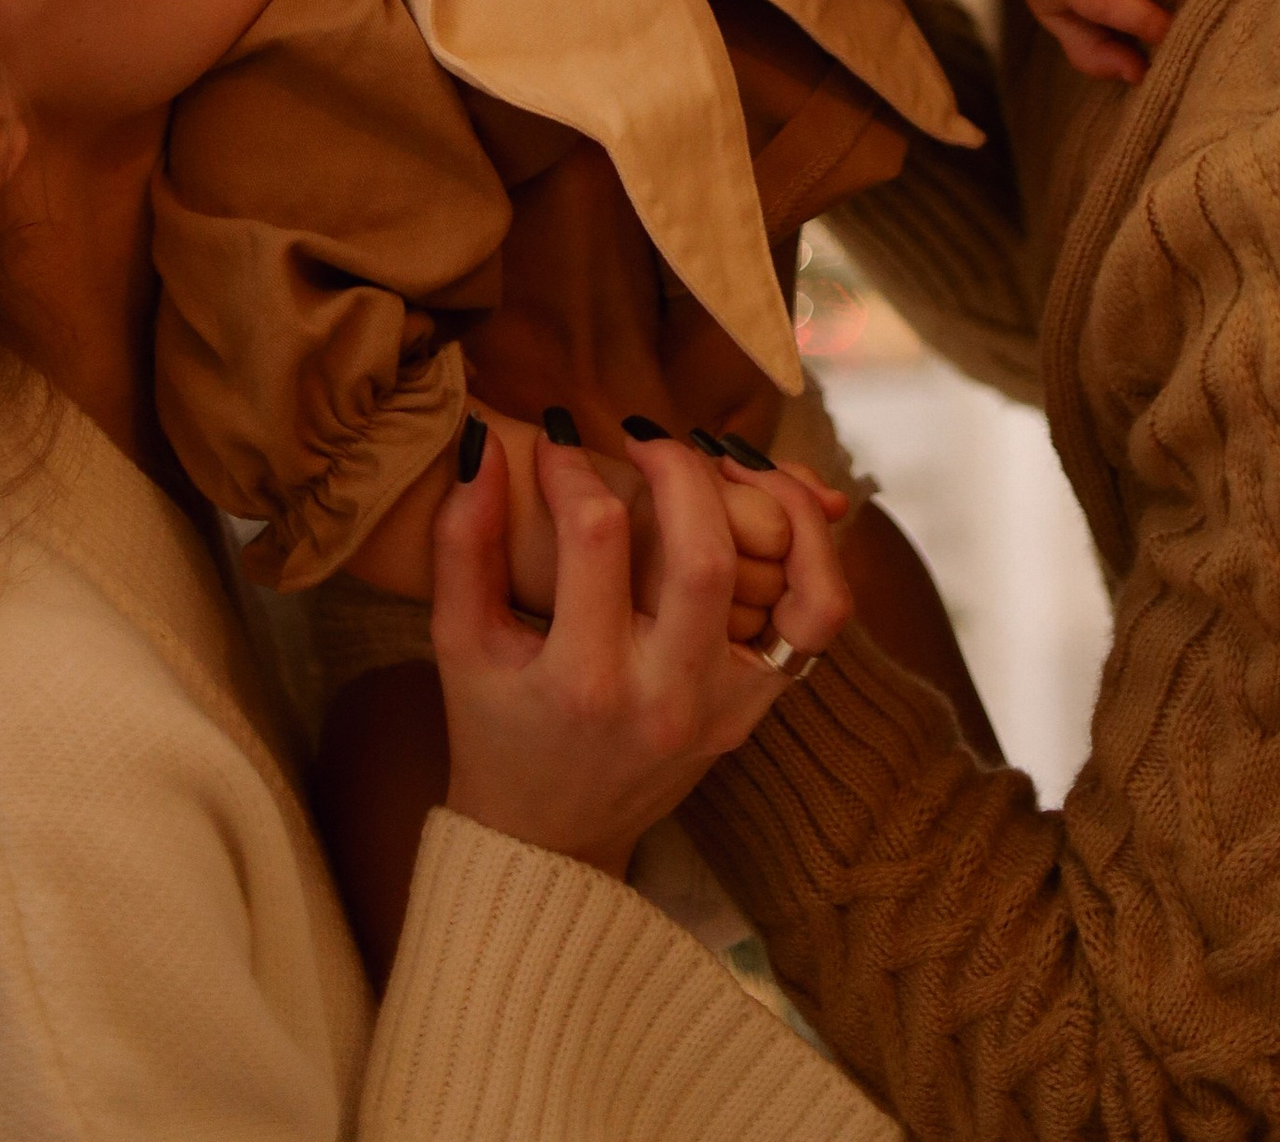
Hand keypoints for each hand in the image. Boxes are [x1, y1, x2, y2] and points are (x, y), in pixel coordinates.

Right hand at [433, 425, 850, 876]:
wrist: (552, 839)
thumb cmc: (497, 728)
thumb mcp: (460, 644)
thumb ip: (463, 543)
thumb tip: (483, 445)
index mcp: (582, 682)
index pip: (597, 538)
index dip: (573, 469)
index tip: (556, 445)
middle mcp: (667, 697)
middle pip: (705, 554)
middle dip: (678, 468)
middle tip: (643, 439)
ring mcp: (728, 706)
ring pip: (800, 587)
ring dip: (778, 503)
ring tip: (727, 464)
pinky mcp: (759, 705)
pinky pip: (819, 617)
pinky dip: (813, 552)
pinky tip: (766, 512)